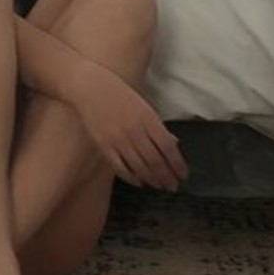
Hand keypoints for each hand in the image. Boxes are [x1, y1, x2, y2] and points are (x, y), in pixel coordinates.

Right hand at [72, 63, 187, 192]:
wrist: (90, 87)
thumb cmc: (120, 94)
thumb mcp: (144, 105)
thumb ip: (158, 126)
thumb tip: (173, 143)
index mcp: (147, 118)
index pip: (168, 147)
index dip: (177, 164)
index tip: (183, 174)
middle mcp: (134, 131)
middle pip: (155, 161)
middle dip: (167, 176)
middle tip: (173, 186)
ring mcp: (118, 140)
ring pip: (139, 167)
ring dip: (152, 179)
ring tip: (160, 186)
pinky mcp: (104, 146)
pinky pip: (120, 167)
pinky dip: (131, 178)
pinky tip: (139, 182)